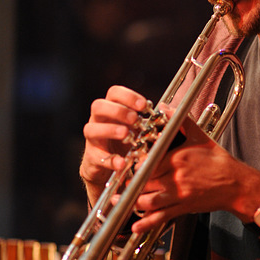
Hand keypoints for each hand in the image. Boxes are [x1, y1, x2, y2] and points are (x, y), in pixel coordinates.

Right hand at [80, 85, 148, 203]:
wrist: (113, 166)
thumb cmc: (129, 143)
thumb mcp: (141, 129)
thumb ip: (151, 121)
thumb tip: (168, 111)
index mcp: (112, 109)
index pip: (114, 93)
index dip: (128, 96)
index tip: (144, 105)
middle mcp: (99, 121)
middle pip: (98, 106)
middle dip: (118, 111)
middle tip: (134, 119)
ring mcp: (93, 139)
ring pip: (91, 129)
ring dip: (110, 130)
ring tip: (126, 135)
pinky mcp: (92, 158)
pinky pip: (97, 157)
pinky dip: (110, 160)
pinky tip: (122, 162)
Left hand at [126, 113, 259, 233]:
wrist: (237, 184)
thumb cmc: (219, 161)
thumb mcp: (200, 137)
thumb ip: (182, 121)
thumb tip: (166, 107)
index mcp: (178, 158)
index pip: (148, 162)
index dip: (136, 166)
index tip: (131, 166)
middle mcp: (176, 177)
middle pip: (145, 182)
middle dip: (132, 184)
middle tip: (123, 183)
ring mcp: (180, 194)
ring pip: (149, 200)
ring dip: (134, 202)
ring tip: (122, 201)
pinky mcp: (184, 207)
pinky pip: (162, 216)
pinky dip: (147, 223)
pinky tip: (136, 227)